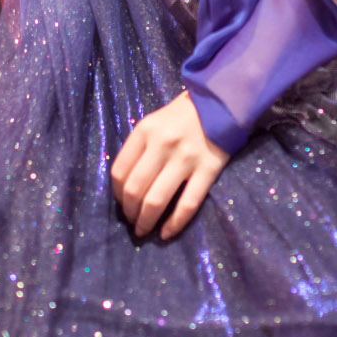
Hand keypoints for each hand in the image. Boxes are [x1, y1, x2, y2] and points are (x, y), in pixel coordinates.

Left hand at [110, 91, 228, 240]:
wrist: (219, 104)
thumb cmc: (180, 117)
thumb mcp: (152, 123)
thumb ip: (138, 150)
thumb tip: (124, 188)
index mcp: (144, 131)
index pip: (119, 171)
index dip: (117, 195)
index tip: (123, 204)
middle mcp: (162, 144)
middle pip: (134, 189)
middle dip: (130, 213)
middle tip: (132, 223)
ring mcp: (186, 158)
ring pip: (157, 199)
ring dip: (146, 221)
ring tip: (144, 231)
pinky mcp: (208, 169)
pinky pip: (188, 203)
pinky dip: (175, 223)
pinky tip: (167, 233)